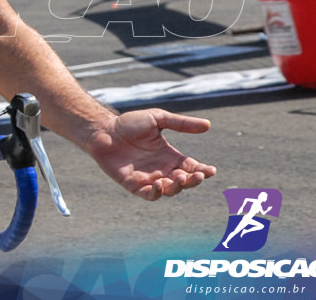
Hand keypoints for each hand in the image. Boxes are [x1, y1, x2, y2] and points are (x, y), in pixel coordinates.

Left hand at [86, 109, 216, 200]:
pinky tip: (159, 185)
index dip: (203, 170)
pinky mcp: (134, 185)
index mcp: (170, 155)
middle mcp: (162, 169)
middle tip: (195, 175)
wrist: (103, 130)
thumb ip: (181, 124)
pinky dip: (156, 194)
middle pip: (184, 181)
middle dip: (192, 180)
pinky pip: (149, 195)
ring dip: (177, 187)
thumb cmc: (129, 123)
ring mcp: (148, 178)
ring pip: (170, 190)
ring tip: (177, 178)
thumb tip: (208, 125)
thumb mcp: (158, 119)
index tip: (211, 170)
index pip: (192, 167)